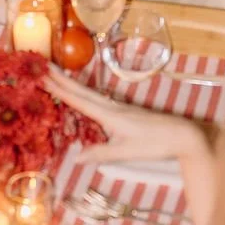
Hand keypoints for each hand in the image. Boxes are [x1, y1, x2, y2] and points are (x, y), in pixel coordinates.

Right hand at [46, 67, 204, 164]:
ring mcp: (119, 108)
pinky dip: (84, 94)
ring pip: (89, 93)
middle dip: (61, 79)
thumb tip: (76, 158)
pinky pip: (97, 99)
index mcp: (110, 114)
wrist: (182, 135)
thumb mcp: (126, 152)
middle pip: (82, 91)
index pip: (79, 100)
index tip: (42, 76)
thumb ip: (101, 154)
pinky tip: (83, 96)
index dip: (59, 89)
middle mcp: (112, 107)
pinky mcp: (125, 112)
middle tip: (42, 67)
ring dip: (72, 84)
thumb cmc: (156, 143)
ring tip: (56, 77)